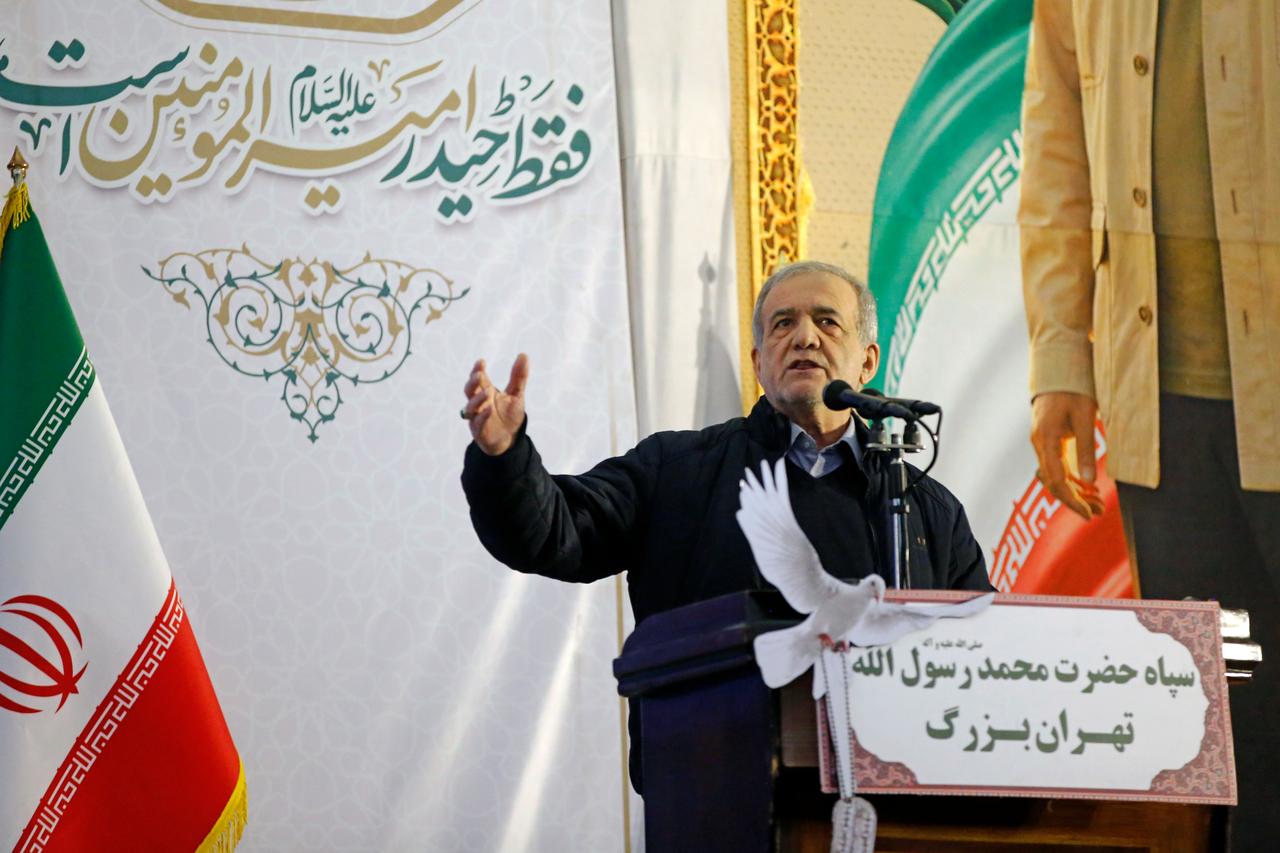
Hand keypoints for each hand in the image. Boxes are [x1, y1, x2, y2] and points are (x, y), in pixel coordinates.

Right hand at [462, 354, 529, 455]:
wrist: (510, 439)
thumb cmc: (509, 415)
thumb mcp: (516, 394)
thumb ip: (519, 376)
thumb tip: (523, 355)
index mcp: (485, 392)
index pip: (478, 379)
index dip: (478, 370)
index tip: (482, 362)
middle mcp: (478, 403)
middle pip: (469, 390)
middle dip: (472, 382)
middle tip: (479, 375)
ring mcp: (477, 417)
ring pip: (470, 407)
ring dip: (477, 399)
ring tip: (487, 392)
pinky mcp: (480, 431)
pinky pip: (477, 423)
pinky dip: (482, 416)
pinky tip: (489, 409)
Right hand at [1030, 391, 1104, 519]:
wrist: (1058, 369)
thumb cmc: (1072, 389)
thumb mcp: (1084, 417)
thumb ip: (1086, 449)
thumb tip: (1091, 481)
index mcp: (1046, 440)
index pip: (1055, 480)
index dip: (1071, 500)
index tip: (1088, 514)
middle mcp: (1039, 444)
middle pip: (1053, 482)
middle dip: (1075, 499)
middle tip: (1098, 512)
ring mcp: (1042, 443)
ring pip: (1055, 475)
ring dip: (1075, 490)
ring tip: (1097, 503)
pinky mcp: (1049, 440)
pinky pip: (1057, 465)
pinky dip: (1072, 478)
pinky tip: (1087, 485)